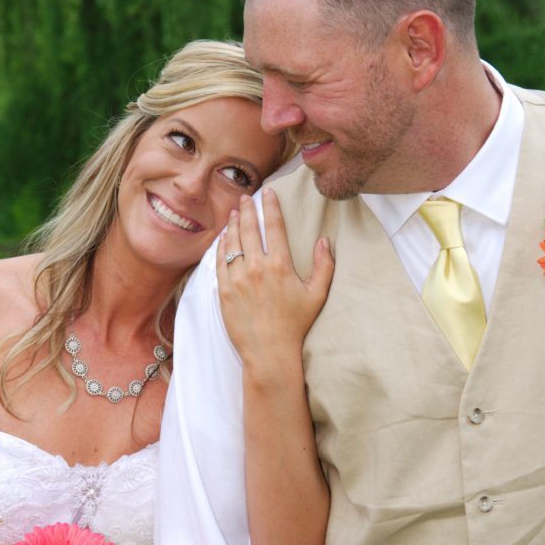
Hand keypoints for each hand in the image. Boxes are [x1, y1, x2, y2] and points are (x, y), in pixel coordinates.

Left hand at [216, 187, 333, 370]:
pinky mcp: (224, 291)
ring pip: (232, 242)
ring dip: (233, 224)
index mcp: (280, 264)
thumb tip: (325, 241)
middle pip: (249, 228)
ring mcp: (237, 278)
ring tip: (234, 213)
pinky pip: (220, 262)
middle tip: (245, 197)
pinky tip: (223, 238)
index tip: (267, 193)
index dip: (270, 206)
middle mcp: (257, 267)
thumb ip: (324, 266)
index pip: (274, 226)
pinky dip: (221, 246)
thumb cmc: (295, 325)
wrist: (269, 352)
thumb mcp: (316, 295)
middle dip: (247, 209)